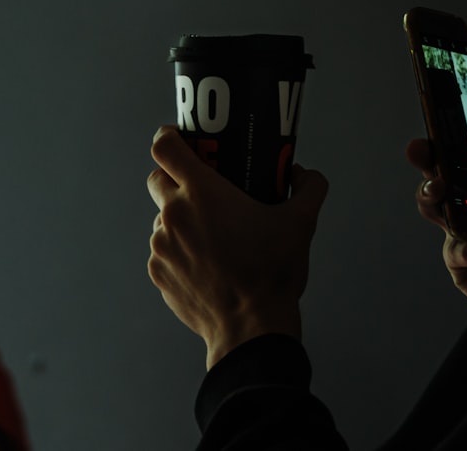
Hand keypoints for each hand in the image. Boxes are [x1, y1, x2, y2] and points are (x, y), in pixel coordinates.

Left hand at [147, 125, 328, 369]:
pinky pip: (164, 249)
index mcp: (202, 193)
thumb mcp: (302, 223)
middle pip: (157, 178)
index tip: (180, 138)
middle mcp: (173, 214)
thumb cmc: (273, 273)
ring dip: (180, 217)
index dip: (168, 136)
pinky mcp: (158, 273)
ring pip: (161, 217)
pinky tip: (207, 261)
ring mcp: (161, 246)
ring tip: (212, 232)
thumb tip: (304, 173)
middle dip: (175, 176)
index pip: (164, 147)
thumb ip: (309, 187)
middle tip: (202, 185)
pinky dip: (180, 249)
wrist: (251, 329)